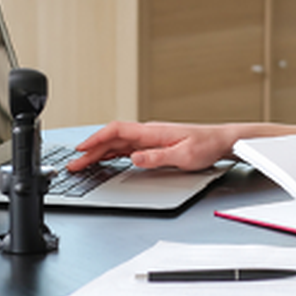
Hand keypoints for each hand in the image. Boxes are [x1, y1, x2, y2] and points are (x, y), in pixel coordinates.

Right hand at [66, 121, 234, 172]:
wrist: (221, 141)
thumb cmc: (207, 145)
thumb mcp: (184, 155)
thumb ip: (158, 157)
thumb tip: (134, 158)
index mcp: (152, 131)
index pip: (117, 130)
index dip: (96, 138)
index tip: (81, 149)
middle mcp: (148, 133)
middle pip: (112, 138)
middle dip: (91, 150)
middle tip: (74, 164)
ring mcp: (150, 138)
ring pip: (117, 143)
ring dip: (99, 153)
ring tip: (82, 164)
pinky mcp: (153, 145)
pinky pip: (126, 148)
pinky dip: (112, 154)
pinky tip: (104, 161)